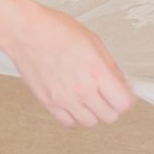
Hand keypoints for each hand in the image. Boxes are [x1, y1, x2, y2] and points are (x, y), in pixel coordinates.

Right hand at [12, 3, 134, 126]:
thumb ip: (111, 67)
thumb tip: (122, 84)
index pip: (122, 103)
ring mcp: (64, 98)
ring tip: (91, 98)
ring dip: (95, 113)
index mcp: (96, 71)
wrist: (27, 33)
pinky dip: (75, 116)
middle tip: (109, 96)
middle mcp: (81, 89)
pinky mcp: (49, 103)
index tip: (125, 95)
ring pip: (90, 122)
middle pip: (109, 116)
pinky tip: (75, 103)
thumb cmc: (57, 30)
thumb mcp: (94, 42)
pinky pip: (68, 122)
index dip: (127, 100)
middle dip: (113, 106)